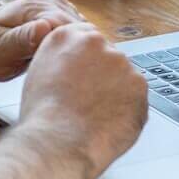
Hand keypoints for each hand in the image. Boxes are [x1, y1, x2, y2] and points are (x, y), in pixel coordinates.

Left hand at [0, 0, 84, 81]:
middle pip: (79, 27)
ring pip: (80, 28)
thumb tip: (46, 28)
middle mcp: (46, 3)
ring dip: (80, 47)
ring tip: (74, 69)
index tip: (76, 70)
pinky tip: (70, 60)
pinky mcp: (54, 16)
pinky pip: (74, 30)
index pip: (69, 26)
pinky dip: (76, 44)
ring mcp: (52, 8)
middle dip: (81, 49)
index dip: (75, 49)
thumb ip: (22, 39)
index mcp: (34, 8)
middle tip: (76, 75)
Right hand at [16, 23, 148, 177]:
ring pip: (123, 77)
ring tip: (95, 116)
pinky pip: (136, 97)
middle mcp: (96, 43)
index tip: (87, 75)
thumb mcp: (38, 73)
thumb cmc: (43, 116)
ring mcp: (121, 63)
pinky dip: (127, 110)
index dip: (86, 61)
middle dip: (103, 76)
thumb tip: (74, 66)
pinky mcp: (139, 85)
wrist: (58, 141)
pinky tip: (108, 122)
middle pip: (107, 56)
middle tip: (89, 101)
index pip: (86, 38)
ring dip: (116, 92)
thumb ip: (60, 60)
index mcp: (67, 36)